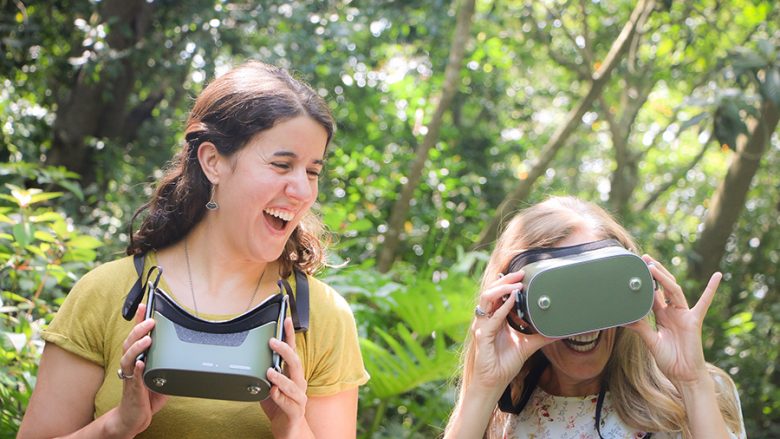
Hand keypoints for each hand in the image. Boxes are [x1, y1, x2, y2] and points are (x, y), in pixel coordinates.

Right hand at [113, 303, 168, 434]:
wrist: (134, 417)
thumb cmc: (146, 396)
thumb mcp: (162, 375)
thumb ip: (170, 363)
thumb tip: (185, 353)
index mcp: (138, 358)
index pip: (137, 335)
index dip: (139, 320)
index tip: (145, 306)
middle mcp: (132, 364)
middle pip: (130, 341)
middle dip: (139, 329)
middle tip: (150, 321)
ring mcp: (131, 375)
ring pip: (128, 356)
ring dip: (137, 346)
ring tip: (148, 338)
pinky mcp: (132, 388)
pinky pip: (133, 376)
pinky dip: (137, 368)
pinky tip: (142, 362)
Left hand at [260, 317, 311, 438]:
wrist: (290, 432)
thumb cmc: (280, 408)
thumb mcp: (269, 387)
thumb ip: (262, 375)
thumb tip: (251, 360)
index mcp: (293, 375)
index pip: (292, 351)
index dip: (290, 335)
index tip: (286, 319)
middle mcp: (299, 384)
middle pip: (296, 364)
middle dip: (285, 351)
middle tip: (273, 342)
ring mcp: (299, 398)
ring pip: (294, 384)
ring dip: (281, 376)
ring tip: (269, 371)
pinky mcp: (295, 413)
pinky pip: (289, 404)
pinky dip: (280, 397)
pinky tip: (272, 393)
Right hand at [469, 270, 554, 395]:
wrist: (494, 382)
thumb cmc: (505, 364)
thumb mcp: (527, 346)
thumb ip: (541, 337)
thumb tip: (558, 331)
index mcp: (494, 319)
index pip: (497, 295)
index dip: (507, 283)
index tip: (522, 276)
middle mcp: (486, 319)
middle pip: (491, 292)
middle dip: (505, 280)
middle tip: (520, 274)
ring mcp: (482, 326)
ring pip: (487, 299)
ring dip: (501, 289)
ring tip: (515, 285)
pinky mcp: (482, 336)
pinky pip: (491, 318)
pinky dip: (502, 308)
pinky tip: (512, 301)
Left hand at [626, 255, 720, 384]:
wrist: (683, 375)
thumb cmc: (669, 360)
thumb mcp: (651, 341)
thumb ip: (641, 328)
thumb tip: (625, 319)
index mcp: (662, 315)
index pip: (652, 294)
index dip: (645, 283)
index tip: (635, 269)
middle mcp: (673, 311)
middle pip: (663, 287)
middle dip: (654, 272)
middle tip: (643, 258)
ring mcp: (684, 314)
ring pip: (673, 290)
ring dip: (664, 277)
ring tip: (653, 264)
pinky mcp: (694, 320)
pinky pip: (704, 303)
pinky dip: (710, 289)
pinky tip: (717, 276)